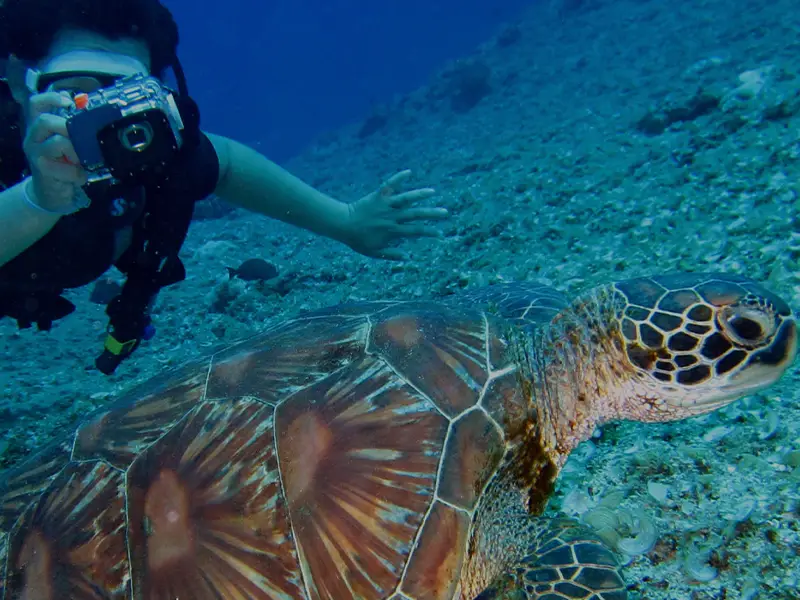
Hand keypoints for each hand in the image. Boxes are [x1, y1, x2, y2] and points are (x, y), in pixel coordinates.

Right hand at [22, 91, 87, 210]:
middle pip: (45, 121)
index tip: (69, 102)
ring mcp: (36, 154)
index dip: (51, 98)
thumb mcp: (69, 145)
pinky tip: (80, 177)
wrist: (52, 193)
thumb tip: (92, 114)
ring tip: (81, 161)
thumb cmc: (63, 165)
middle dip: (68, 127)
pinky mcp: (43, 171)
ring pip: (57, 143)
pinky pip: (65, 168)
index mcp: (40, 128)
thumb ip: (75, 130)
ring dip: (76, 152)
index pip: (36, 104)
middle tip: (83, 139)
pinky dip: (78, 173)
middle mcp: (34, 138)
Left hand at [344, 170, 447, 259]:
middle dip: (432, 214)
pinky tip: (409, 172)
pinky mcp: (379, 196)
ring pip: (406, 199)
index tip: (440, 234)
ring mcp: (386, 205)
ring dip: (420, 195)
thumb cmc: (357, 240)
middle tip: (445, 212)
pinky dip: (399, 178)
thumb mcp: (373, 252)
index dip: (429, 232)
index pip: (415, 232)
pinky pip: (390, 185)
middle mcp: (392, 217)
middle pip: (416, 215)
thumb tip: (407, 257)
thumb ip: (391, 254)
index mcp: (393, 231)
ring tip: (432, 192)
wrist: (343, 224)